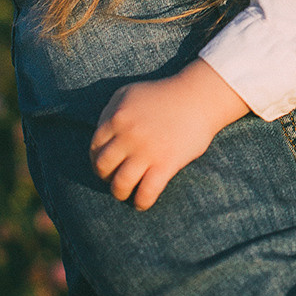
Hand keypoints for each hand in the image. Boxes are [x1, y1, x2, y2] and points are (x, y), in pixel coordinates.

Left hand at [89, 59, 248, 209]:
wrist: (200, 97)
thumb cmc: (166, 95)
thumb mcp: (131, 93)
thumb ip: (111, 110)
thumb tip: (102, 135)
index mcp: (118, 117)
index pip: (95, 147)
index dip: (97, 159)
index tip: (108, 164)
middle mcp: (128, 134)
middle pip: (102, 167)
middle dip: (106, 177)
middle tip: (116, 178)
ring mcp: (146, 150)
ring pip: (120, 184)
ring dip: (120, 193)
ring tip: (128, 192)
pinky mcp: (165, 164)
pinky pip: (145, 193)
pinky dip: (141, 202)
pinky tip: (143, 202)